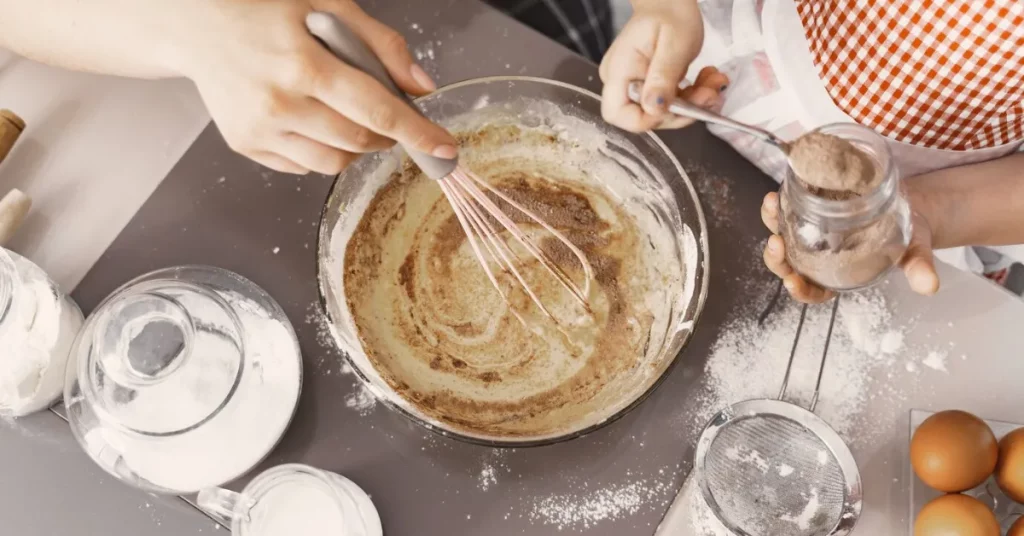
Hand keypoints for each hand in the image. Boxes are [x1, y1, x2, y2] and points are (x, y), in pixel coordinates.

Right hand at [170, 0, 455, 174]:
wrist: (192, 22)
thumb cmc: (262, 7)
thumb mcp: (326, 5)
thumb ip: (380, 44)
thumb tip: (422, 87)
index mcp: (303, 64)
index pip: (376, 110)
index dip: (417, 133)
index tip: (445, 149)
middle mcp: (279, 103)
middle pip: (359, 141)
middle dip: (385, 133)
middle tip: (383, 112)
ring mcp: (259, 129)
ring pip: (334, 162)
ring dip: (354, 145)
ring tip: (339, 108)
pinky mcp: (245, 144)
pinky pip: (303, 166)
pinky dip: (321, 149)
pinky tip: (308, 115)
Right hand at [598, 0, 726, 131]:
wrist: (670, 2)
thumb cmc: (670, 15)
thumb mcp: (674, 45)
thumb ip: (663, 77)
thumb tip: (654, 109)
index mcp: (619, 70)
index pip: (617, 113)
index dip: (647, 120)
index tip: (678, 107)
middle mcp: (621, 82)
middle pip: (643, 117)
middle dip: (681, 111)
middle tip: (709, 93)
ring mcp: (634, 86)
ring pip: (661, 113)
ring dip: (692, 105)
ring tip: (713, 83)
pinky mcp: (649, 88)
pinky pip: (668, 105)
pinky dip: (691, 98)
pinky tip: (705, 82)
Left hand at [760, 188, 940, 303]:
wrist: (907, 204)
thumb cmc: (908, 234)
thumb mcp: (915, 249)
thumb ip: (918, 267)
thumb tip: (930, 285)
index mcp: (839, 276)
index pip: (813, 291)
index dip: (801, 290)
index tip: (793, 282)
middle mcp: (818, 257)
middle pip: (788, 265)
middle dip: (776, 258)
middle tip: (776, 244)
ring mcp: (810, 234)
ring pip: (781, 235)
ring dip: (771, 224)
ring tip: (772, 207)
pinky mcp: (809, 212)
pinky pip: (787, 212)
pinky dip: (779, 206)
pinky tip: (776, 194)